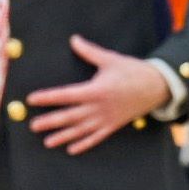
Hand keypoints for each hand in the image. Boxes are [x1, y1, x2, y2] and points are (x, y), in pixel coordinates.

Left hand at [27, 35, 170, 154]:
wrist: (156, 88)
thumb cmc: (132, 71)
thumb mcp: (110, 59)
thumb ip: (89, 51)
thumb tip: (73, 39)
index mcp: (96, 90)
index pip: (66, 95)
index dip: (48, 97)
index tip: (33, 99)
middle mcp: (99, 108)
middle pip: (70, 116)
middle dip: (51, 121)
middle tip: (33, 125)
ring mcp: (106, 119)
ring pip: (80, 130)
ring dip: (63, 136)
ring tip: (47, 142)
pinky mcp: (113, 126)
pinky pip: (96, 138)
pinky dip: (84, 144)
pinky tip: (72, 149)